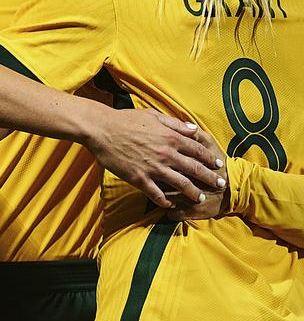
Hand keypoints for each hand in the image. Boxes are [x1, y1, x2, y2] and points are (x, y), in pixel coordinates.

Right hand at [86, 109, 224, 208]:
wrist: (101, 129)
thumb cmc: (125, 120)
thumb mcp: (153, 116)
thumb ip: (175, 124)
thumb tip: (194, 129)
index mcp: (171, 137)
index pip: (198, 150)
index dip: (210, 159)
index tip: (218, 165)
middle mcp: (166, 154)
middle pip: (194, 169)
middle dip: (210, 178)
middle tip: (219, 184)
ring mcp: (153, 167)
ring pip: (180, 184)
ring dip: (192, 192)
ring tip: (200, 198)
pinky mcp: (139, 178)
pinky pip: (156, 193)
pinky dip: (165, 200)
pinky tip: (170, 204)